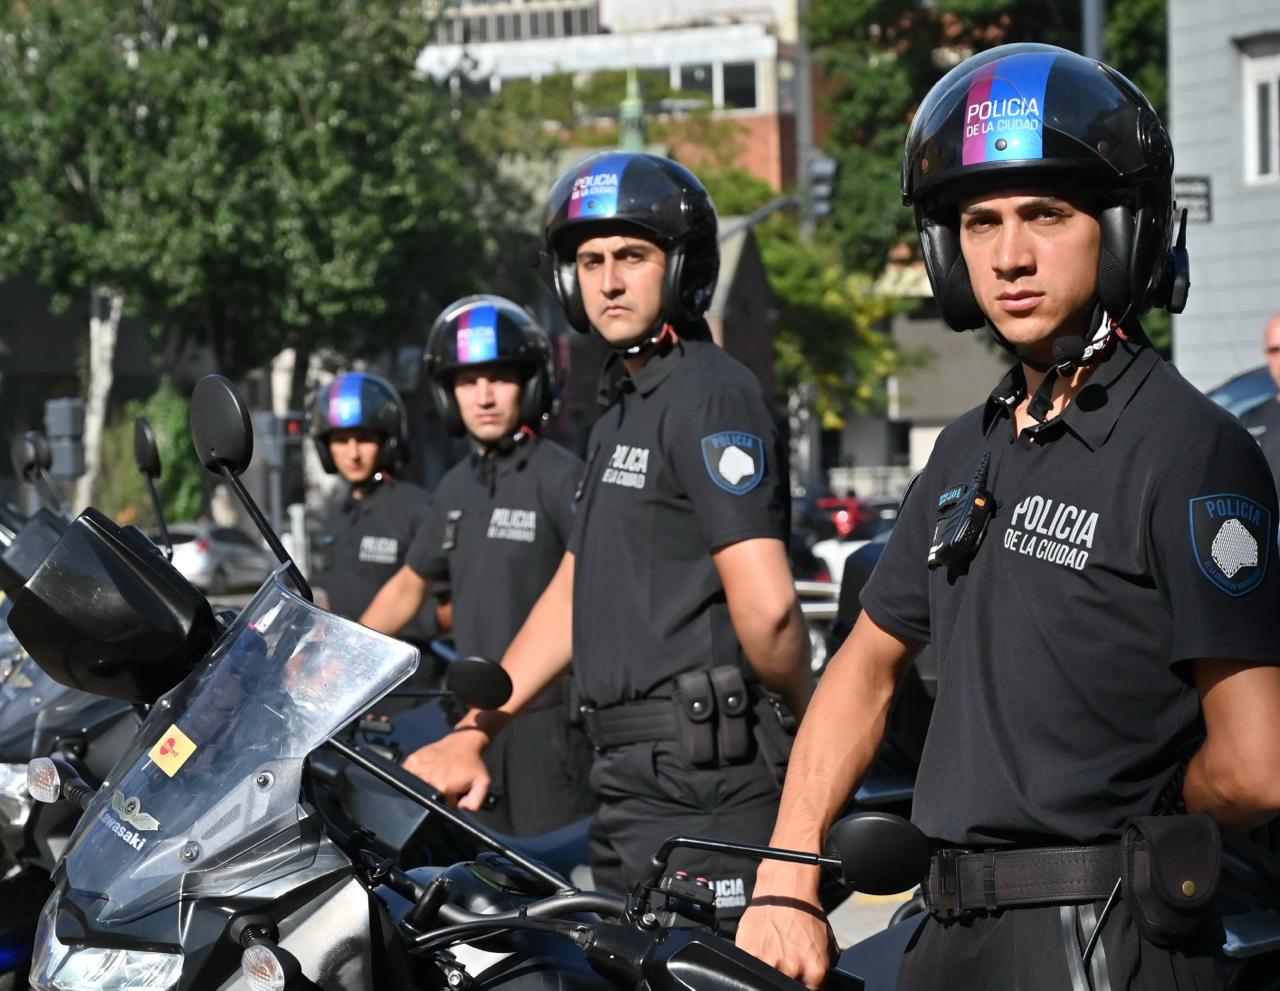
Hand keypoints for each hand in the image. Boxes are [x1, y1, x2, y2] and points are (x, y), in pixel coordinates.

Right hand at [403, 729, 490, 811]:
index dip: (447, 802)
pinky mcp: (411, 760)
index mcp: (442, 787)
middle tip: (446, 784)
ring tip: (437, 777)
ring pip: (415, 787)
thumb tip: (462, 809)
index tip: (453, 793)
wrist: (463, 742)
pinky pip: (407, 775)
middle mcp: (426, 778)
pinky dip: (414, 776)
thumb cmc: (472, 764)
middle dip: (436, 795)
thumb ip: (475, 802)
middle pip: (426, 798)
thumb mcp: (482, 783)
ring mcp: (417, 768)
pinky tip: (427, 773)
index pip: (439, 806)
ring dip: (424, 786)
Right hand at [736, 865, 833, 989]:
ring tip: (774, 952)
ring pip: (767, 980)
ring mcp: (768, 962)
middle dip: (788, 978)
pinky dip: (754, 961)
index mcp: (816, 971)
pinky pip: (749, 968)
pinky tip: (762, 947)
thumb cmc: (807, 914)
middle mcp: (793, 969)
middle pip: (786, 987)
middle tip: (787, 961)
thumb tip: (816, 984)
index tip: (799, 982)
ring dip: (770, 969)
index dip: (803, 987)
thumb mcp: (828, 945)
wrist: (786, 889)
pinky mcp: (748, 953)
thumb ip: (823, 971)